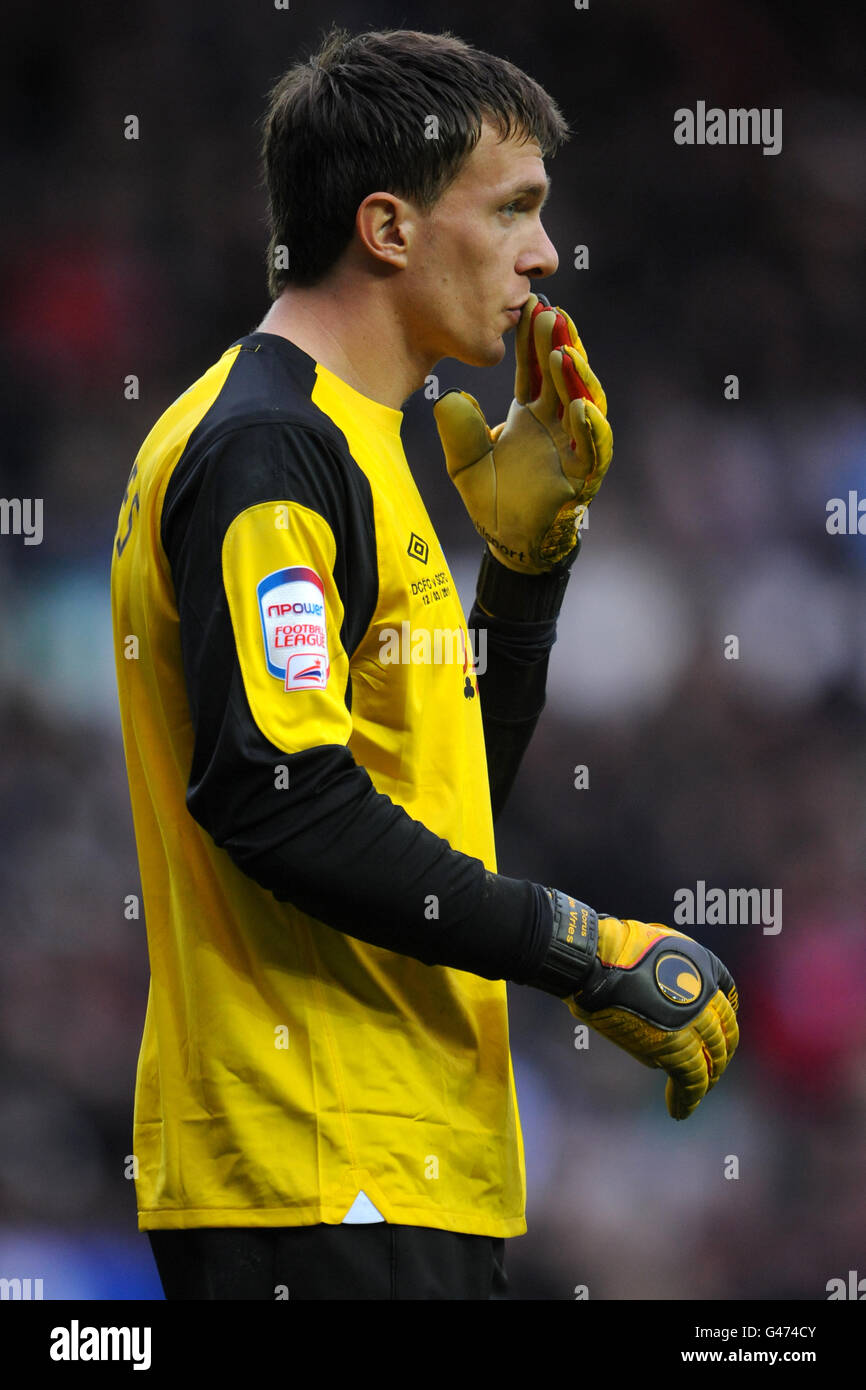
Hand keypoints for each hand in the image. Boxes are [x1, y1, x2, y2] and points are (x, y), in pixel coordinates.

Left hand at [433, 293, 612, 573]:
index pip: (533, 369)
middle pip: (562, 376)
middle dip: (559, 344)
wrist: (509, 541)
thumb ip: (458, 431)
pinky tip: (580, 406)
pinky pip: (594, 449)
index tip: (527, 308)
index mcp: (532, 413)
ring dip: (577, 378)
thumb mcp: (464, 462)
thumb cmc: (493, 498)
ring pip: (585, 403)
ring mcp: (574, 447)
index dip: (532, 340)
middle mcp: (557, 424)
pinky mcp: (584, 475)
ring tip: (564, 353)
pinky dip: (590, 428)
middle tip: (550, 314)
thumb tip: (448, 397)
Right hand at [562, 907, 739, 1119]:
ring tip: (696, 1093)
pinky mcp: (676, 1048)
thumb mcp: (656, 942)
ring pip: (713, 1060)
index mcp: (704, 966)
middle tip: (711, 1069)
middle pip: (724, 1033)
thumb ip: (670, 966)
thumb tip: (661, 990)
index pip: (727, 999)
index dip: (724, 1020)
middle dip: (719, 1054)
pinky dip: (687, 1099)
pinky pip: (693, 1080)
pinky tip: (680, 1111)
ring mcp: (694, 1023)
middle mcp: (706, 995)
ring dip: (707, 1080)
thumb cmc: (611, 948)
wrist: (595, 961)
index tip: (719, 1033)